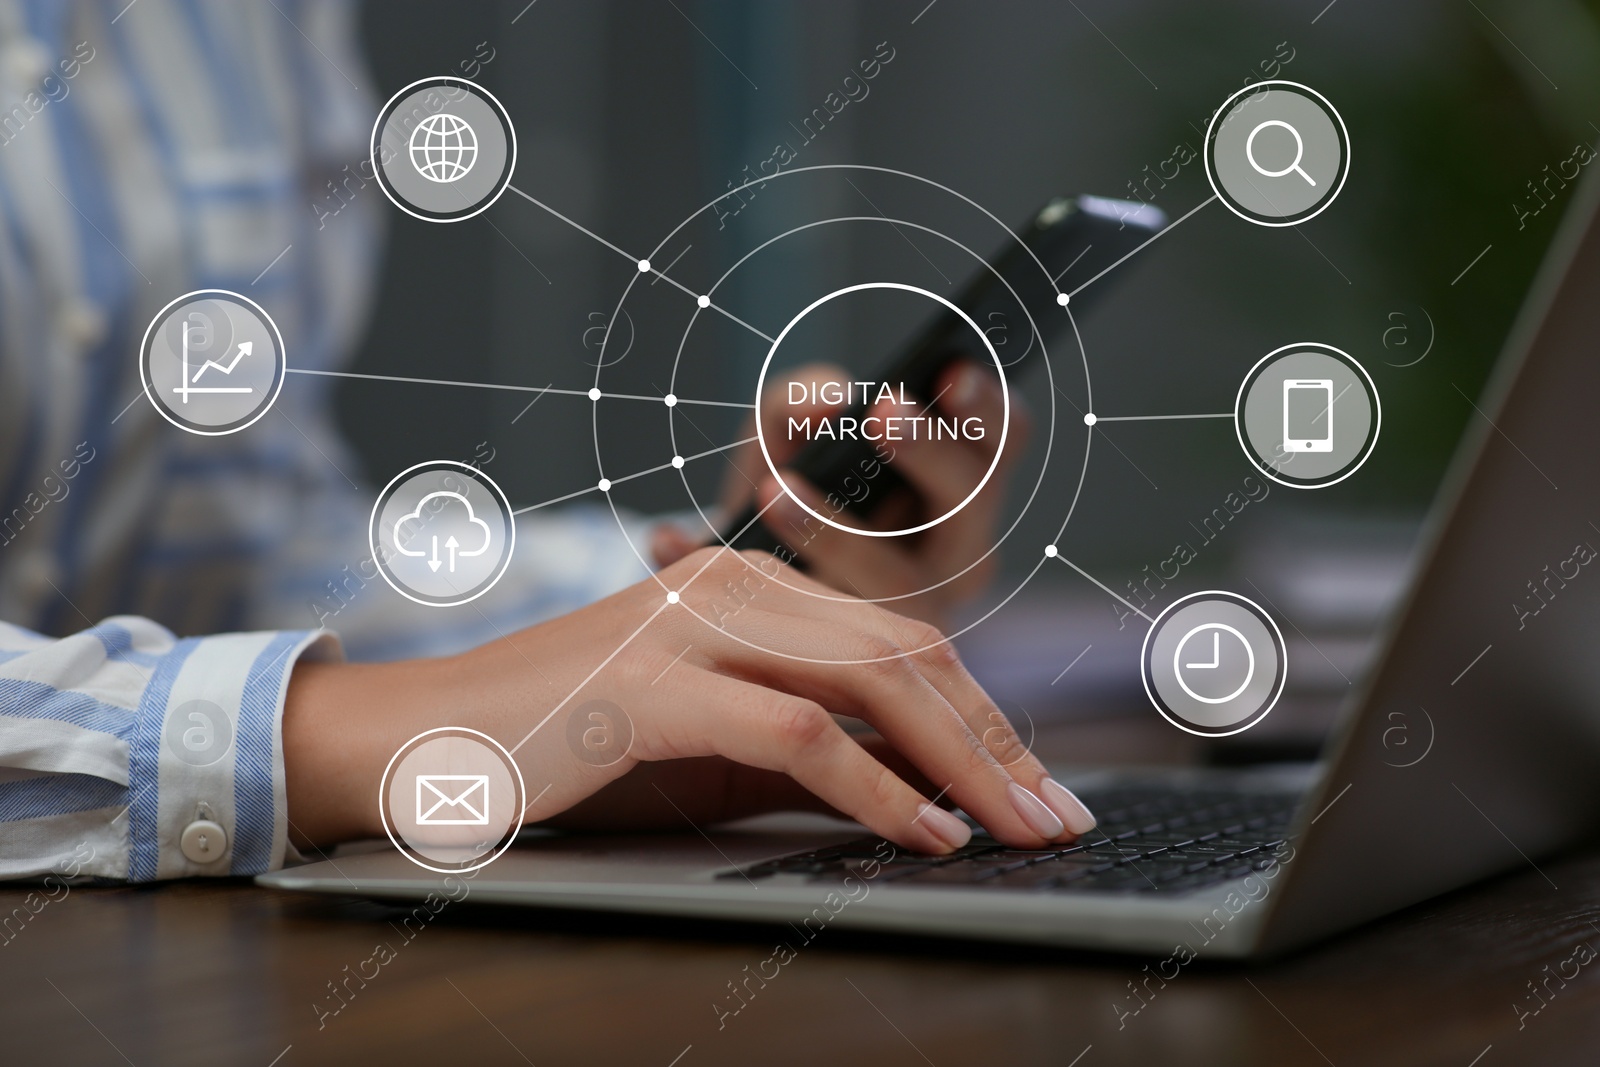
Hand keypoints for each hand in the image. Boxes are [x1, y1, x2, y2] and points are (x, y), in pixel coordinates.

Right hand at [283, 547, 1093, 855]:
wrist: (417, 745)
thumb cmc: (565, 753)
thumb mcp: (709, 752)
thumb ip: (810, 757)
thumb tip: (923, 798)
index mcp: (745, 587)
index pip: (898, 642)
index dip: (982, 716)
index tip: (1038, 787)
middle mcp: (728, 585)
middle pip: (904, 654)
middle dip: (995, 741)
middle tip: (1057, 815)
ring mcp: (689, 625)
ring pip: (869, 680)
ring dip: (962, 763)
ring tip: (1021, 829)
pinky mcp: (651, 683)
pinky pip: (796, 732)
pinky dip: (877, 789)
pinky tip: (925, 834)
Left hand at [651, 360, 1029, 628]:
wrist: (742, 595)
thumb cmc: (784, 498)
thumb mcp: (785, 439)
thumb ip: (799, 403)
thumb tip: (824, 401)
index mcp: (960, 491)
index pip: (1002, 439)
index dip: (984, 403)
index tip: (947, 371)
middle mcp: (952, 558)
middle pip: (970, 503)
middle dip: (930, 454)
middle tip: (882, 413)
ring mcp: (909, 621)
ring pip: (896, 581)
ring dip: (834, 532)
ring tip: (773, 490)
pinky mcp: (853, 672)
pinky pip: (805, 634)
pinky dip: (731, 581)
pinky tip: (670, 544)